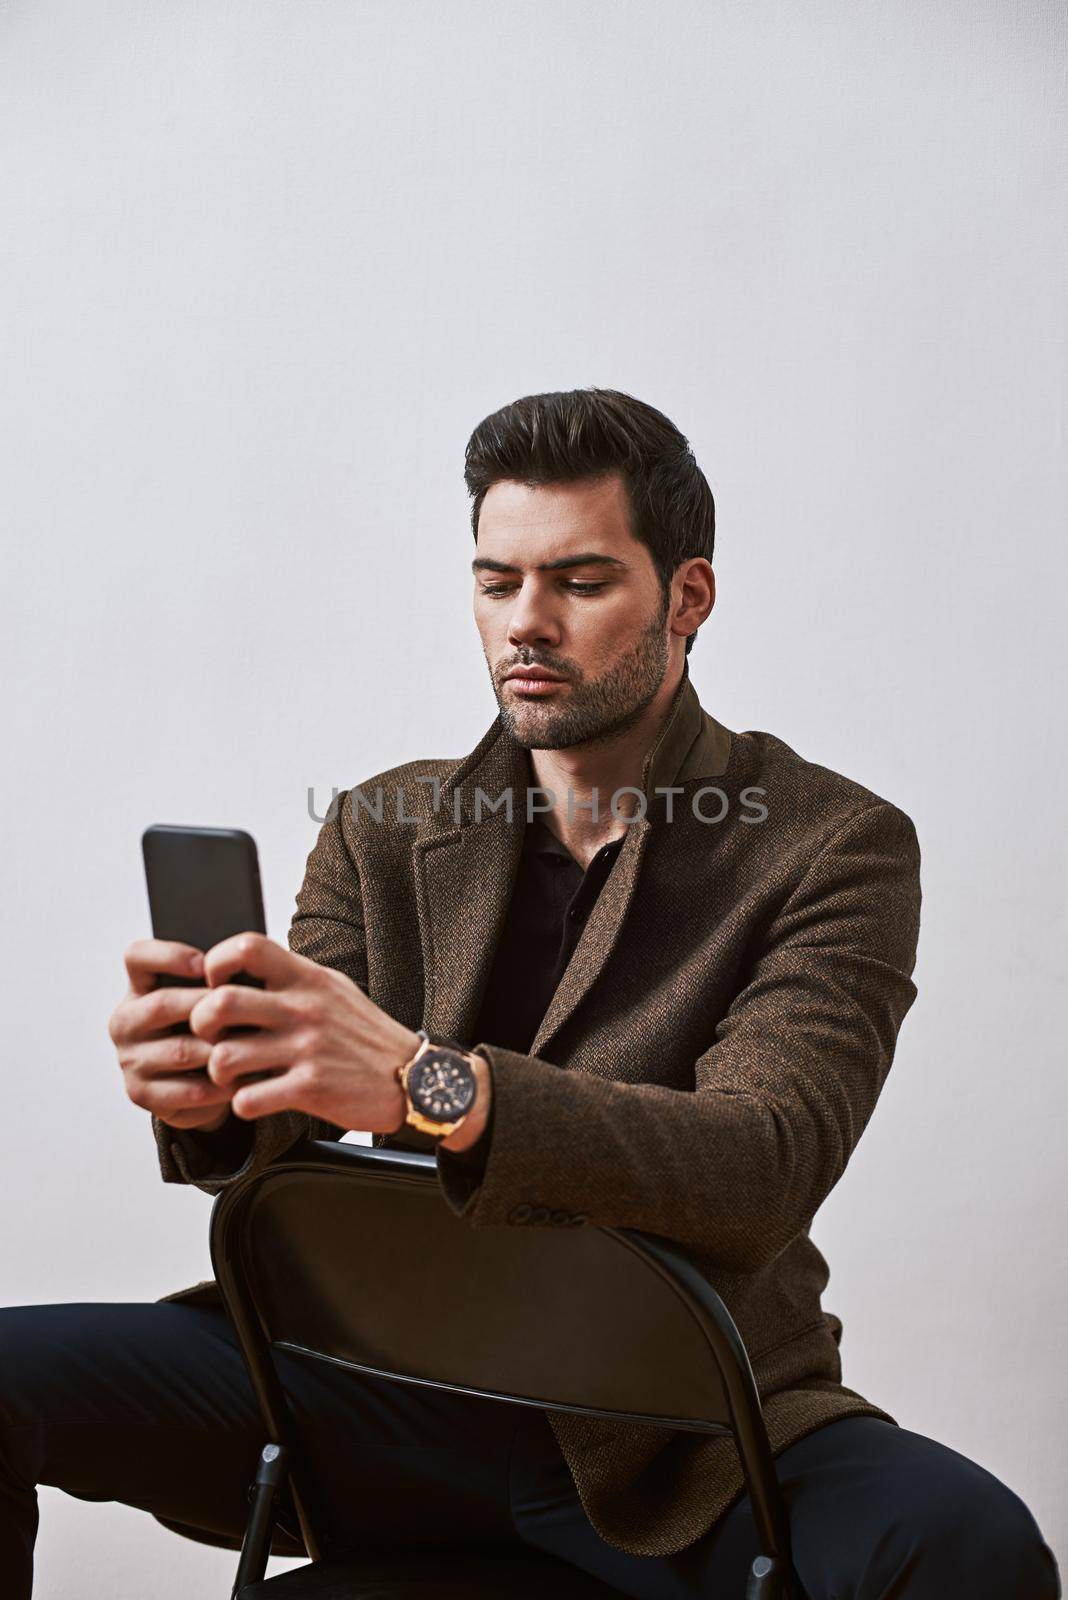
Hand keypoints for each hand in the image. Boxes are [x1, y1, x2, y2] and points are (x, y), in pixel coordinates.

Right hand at [109, 939, 235, 1131]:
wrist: (200, 1084)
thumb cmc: (210, 1029)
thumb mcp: (209, 1000)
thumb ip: (216, 982)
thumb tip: (244, 971)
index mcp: (139, 988)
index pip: (137, 957)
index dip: (170, 955)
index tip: (206, 963)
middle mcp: (125, 1021)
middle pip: (162, 1004)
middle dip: (208, 1005)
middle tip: (246, 1009)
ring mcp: (130, 1060)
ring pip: (180, 1050)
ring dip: (221, 1049)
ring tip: (255, 1044)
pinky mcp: (141, 1094)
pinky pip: (188, 1090)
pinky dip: (221, 1085)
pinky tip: (245, 1079)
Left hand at [188, 932, 416, 1133]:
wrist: (413, 1076)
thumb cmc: (364, 1034)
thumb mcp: (333, 989)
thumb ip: (291, 975)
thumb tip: (245, 962)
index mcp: (307, 978)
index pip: (245, 946)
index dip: (215, 964)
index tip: (215, 987)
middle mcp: (304, 1008)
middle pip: (220, 1002)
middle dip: (200, 1024)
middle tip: (212, 1038)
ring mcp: (307, 1049)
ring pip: (224, 1058)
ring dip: (217, 1072)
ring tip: (232, 1076)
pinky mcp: (311, 1089)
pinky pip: (248, 1100)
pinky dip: (242, 1104)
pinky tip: (256, 1099)